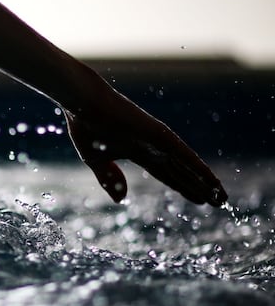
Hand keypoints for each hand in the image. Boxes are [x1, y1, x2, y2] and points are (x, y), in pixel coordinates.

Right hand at [66, 91, 227, 205]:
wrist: (82, 104)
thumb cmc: (85, 127)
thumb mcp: (95, 160)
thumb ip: (108, 179)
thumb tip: (121, 200)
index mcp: (137, 152)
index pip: (167, 173)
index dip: (182, 187)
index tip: (199, 199)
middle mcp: (152, 146)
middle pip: (182, 172)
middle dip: (199, 187)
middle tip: (219, 202)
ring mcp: (157, 140)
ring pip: (187, 166)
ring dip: (206, 182)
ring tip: (222, 197)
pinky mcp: (159, 134)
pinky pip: (184, 155)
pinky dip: (199, 169)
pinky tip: (212, 181)